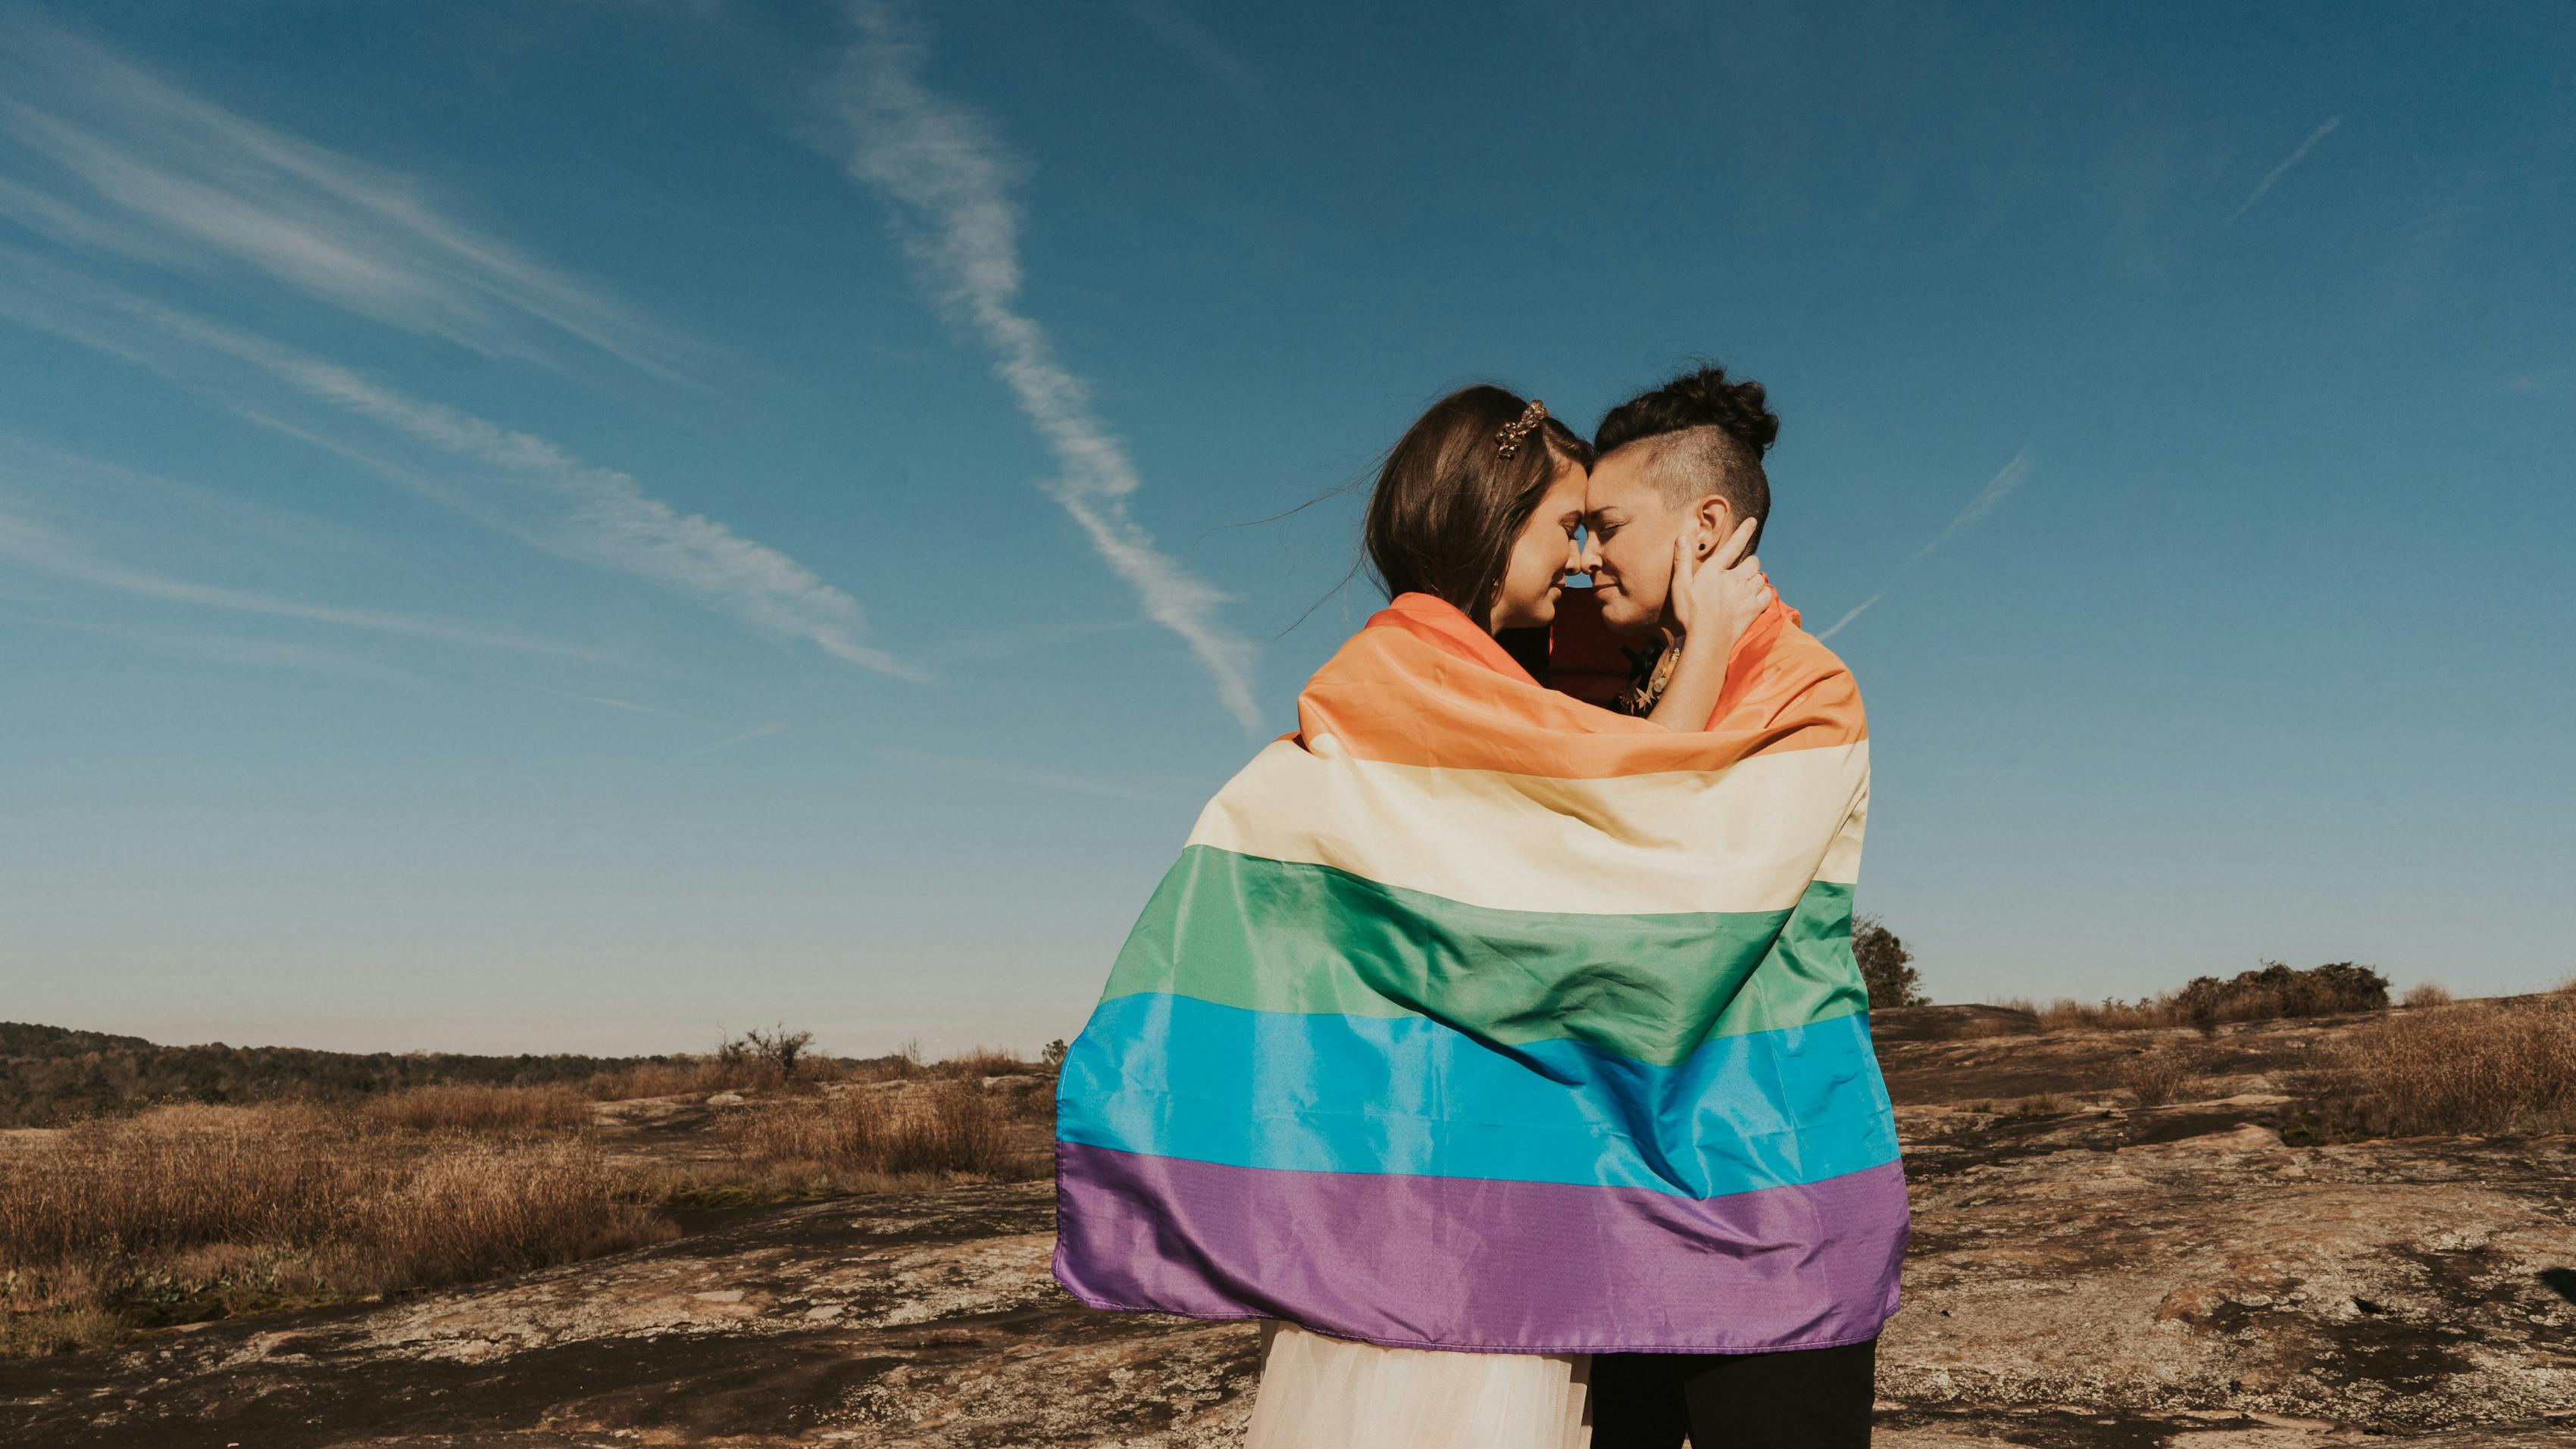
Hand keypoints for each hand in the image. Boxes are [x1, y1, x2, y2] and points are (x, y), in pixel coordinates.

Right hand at [1667, 516, 1773, 654]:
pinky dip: (1763, 593)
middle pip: (1753, 562)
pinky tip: (1755, 597)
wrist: (1707, 639)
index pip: (1733, 546)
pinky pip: (1766, 594)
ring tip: (1745, 587)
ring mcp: (1746, 594)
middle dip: (1750, 563)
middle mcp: (1734, 579)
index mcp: (1715, 571)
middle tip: (1741, 572)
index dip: (1744, 531)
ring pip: (1760, 577)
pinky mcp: (1754, 609)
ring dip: (1755, 579)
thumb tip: (1682, 536)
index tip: (1753, 521)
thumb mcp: (1679, 586)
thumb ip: (1682, 560)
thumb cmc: (1689, 614)